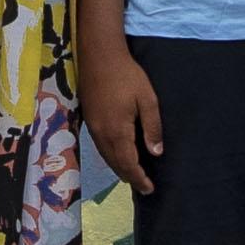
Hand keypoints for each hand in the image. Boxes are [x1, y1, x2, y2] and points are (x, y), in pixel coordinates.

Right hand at [82, 36, 162, 196]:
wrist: (99, 56)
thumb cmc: (127, 75)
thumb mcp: (147, 99)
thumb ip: (152, 127)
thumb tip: (156, 153)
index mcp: (118, 131)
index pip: (128, 164)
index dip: (139, 178)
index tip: (150, 189)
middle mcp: (102, 134)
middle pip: (115, 164)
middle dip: (130, 177)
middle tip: (144, 186)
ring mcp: (93, 127)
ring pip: (106, 157)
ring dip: (119, 168)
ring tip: (133, 175)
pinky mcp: (89, 119)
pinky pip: (100, 147)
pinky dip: (111, 157)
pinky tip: (118, 155)